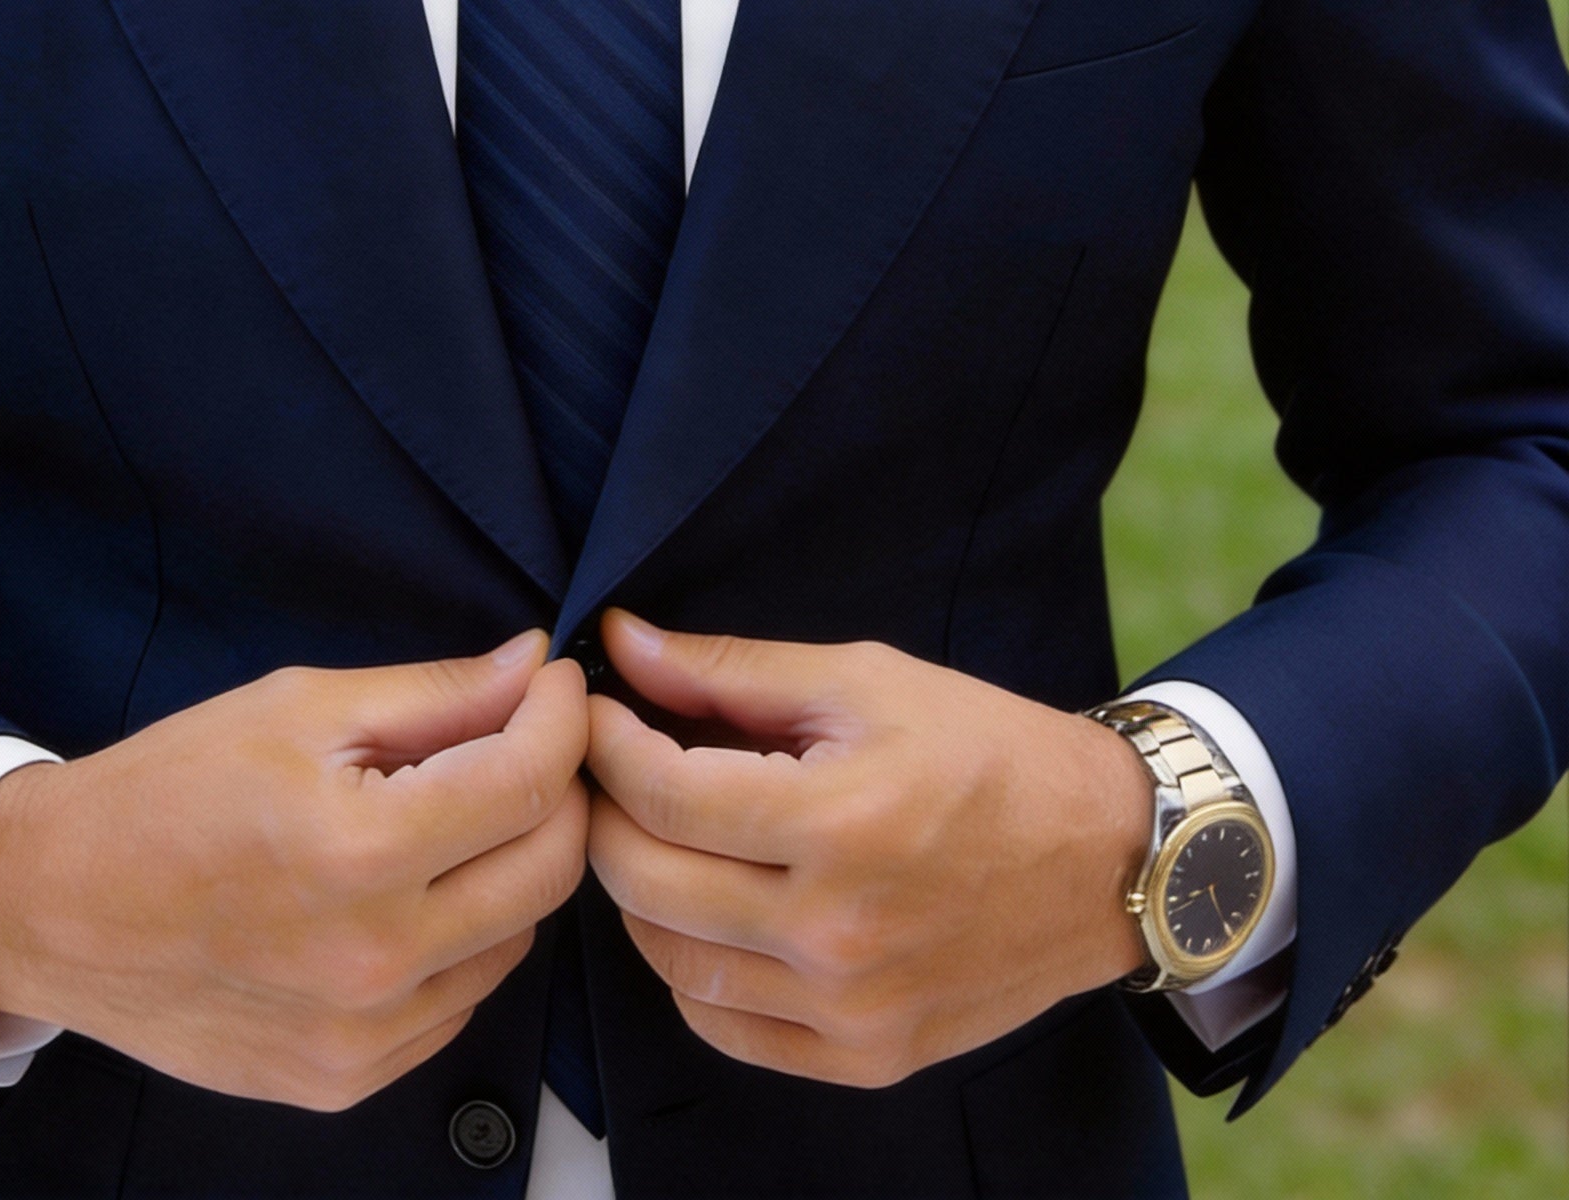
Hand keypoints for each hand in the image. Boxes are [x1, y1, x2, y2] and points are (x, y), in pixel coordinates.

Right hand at [0, 632, 588, 1109]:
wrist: (54, 907)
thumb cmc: (168, 790)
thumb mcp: (299, 707)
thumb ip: (434, 694)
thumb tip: (533, 667)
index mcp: (358, 852)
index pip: (529, 782)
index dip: (562, 717)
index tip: (555, 685)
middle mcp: (372, 959)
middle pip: (549, 869)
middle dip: (557, 789)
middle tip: (523, 741)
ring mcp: (361, 1036)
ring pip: (516, 939)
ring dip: (508, 867)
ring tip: (448, 817)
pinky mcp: (345, 1079)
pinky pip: (459, 1000)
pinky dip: (460, 940)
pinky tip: (407, 893)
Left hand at [583, 612, 1153, 1088]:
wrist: (1107, 857)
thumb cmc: (987, 751)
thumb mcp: (863, 680)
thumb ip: (731, 671)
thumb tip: (623, 644)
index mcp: (840, 823)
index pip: (662, 793)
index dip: (605, 742)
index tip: (593, 709)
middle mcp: (838, 931)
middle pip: (646, 880)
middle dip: (605, 810)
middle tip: (610, 766)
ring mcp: (851, 1008)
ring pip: (670, 961)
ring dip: (638, 891)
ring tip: (655, 832)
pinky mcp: (867, 1057)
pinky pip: (725, 1026)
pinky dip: (689, 970)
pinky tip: (705, 911)